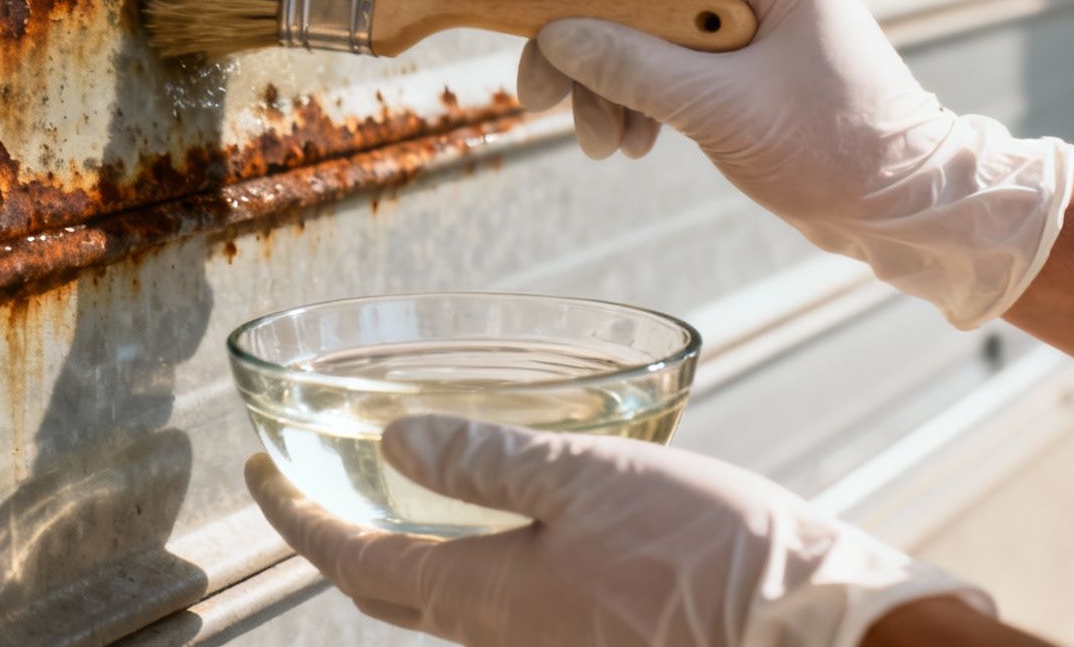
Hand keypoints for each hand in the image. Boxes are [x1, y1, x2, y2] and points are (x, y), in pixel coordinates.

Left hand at [246, 415, 986, 646]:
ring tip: (384, 493)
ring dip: (399, 552)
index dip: (294, 518)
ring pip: (445, 601)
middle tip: (300, 485)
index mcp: (489, 597)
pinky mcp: (597, 637)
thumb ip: (486, 461)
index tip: (255, 474)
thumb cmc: (710, 551)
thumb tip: (391, 446)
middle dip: (334, 538)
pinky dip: (467, 560)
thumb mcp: (587, 477)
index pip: (354, 562)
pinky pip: (501, 605)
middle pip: (390, 591)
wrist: (818, 631)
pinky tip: (495, 522)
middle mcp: (507, 635)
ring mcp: (552, 643)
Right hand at [466, 0, 1073, 327]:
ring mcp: (746, 8)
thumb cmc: (840, 154)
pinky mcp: (737, 50)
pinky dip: (629, 95)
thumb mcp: (723, 111)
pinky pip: (656, 53)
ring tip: (598, 142)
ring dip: (599, 78)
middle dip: (570, 31)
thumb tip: (553, 36)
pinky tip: (629, 140)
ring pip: (633, 19)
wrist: (911, 209)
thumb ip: (631, 65)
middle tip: (527, 88)